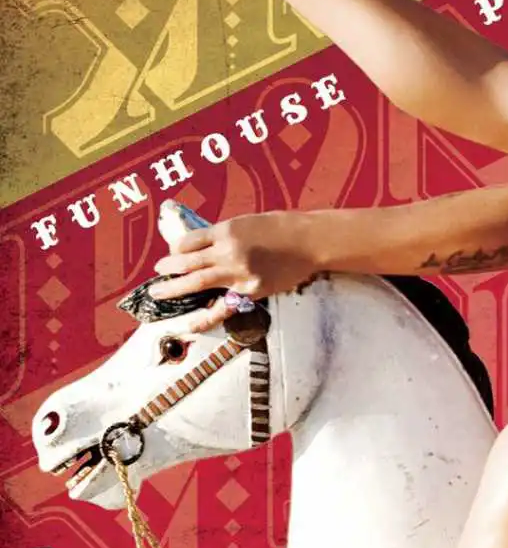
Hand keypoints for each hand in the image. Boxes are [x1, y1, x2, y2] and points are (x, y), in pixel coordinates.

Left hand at [150, 211, 320, 331]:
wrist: (310, 241)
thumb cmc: (281, 227)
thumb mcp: (247, 222)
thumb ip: (224, 234)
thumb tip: (202, 246)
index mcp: (226, 230)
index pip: (188, 242)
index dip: (176, 250)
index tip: (173, 254)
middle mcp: (227, 252)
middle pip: (186, 263)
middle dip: (167, 270)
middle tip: (157, 275)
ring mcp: (238, 274)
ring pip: (197, 284)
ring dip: (174, 290)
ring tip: (158, 294)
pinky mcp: (251, 291)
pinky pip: (222, 307)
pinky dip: (204, 318)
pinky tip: (189, 325)